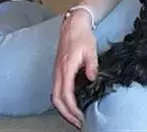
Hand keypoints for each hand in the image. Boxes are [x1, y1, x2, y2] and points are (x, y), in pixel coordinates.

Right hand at [51, 11, 97, 128]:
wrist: (73, 25)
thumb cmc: (82, 36)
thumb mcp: (91, 49)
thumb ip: (91, 65)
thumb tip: (91, 79)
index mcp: (66, 67)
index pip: (66, 94)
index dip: (72, 109)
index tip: (80, 118)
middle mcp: (58, 72)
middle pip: (57, 100)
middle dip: (66, 114)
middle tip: (78, 123)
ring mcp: (56, 72)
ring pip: (55, 96)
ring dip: (63, 109)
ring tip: (74, 118)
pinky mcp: (58, 71)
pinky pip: (56, 90)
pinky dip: (62, 101)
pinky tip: (71, 105)